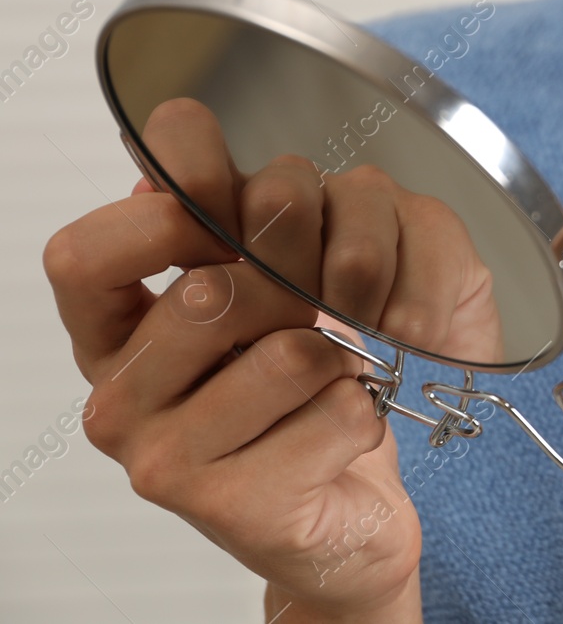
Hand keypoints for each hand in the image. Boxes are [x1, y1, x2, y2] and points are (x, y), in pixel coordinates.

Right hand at [41, 97, 493, 616]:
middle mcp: (122, 393)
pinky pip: (337, 412)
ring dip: (352, 344)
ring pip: (290, 350)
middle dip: (314, 263)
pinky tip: (353, 420)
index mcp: (117, 327)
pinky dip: (373, 404)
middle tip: (343, 285)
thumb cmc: (319, 376)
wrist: (354, 505)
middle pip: (217, 288)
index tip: (240, 197)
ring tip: (349, 364)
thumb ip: (247, 208)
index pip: (87, 252)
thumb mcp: (292, 266)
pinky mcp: (234, 507)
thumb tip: (190, 156)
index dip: (172, 203)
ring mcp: (166, 457)